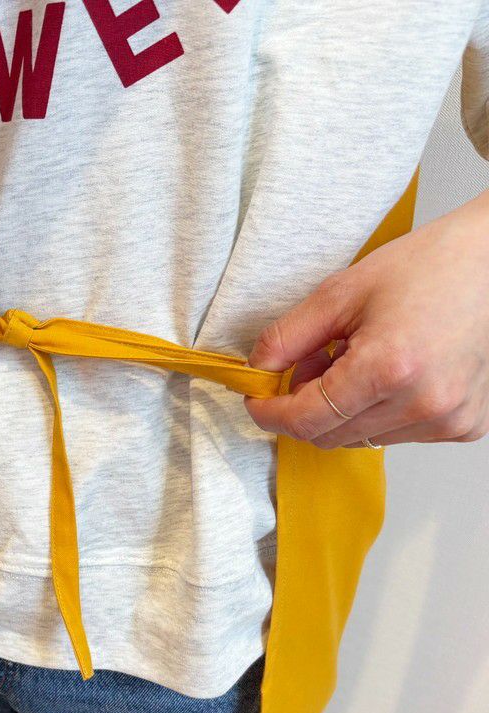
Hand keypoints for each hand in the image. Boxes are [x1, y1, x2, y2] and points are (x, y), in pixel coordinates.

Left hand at [244, 189, 488, 447]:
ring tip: (357, 358)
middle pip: (329, 436)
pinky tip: (388, 372)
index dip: (270, 413)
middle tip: (313, 360)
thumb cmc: (427, 267)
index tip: (256, 400)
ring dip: (341, 409)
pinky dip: (376, 412)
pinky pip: (395, 435)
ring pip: (359, 438)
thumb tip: (257, 369)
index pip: (306, 420)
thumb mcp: (341, 293)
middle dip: (305, 405)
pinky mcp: (463, 426)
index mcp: (388, 369)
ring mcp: (448, 421)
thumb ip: (288, 337)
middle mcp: (423, 405)